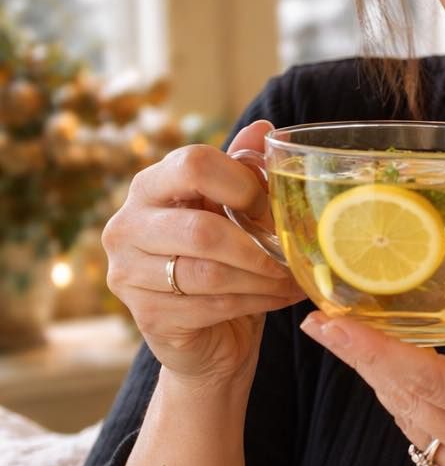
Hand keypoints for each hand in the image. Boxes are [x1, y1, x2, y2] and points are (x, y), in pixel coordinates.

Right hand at [102, 119, 306, 386]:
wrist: (208, 335)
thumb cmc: (223, 262)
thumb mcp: (233, 212)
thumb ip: (243, 171)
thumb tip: (267, 129)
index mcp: (150, 187)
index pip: (193, 164)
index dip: (242, 183)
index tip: (273, 206)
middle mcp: (127, 226)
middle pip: (201, 229)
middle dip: (258, 244)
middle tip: (293, 252)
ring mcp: (129, 274)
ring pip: (210, 273)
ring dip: (263, 277)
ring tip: (295, 277)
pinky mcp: (147, 316)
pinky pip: (212, 306)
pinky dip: (257, 301)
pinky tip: (281, 297)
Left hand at [299, 294, 444, 465]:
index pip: (428, 380)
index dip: (372, 352)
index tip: (329, 326)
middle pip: (405, 400)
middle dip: (360, 360)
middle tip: (322, 324)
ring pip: (412, 422)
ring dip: (383, 382)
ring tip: (355, 342)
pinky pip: (431, 442)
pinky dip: (416, 407)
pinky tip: (411, 381)